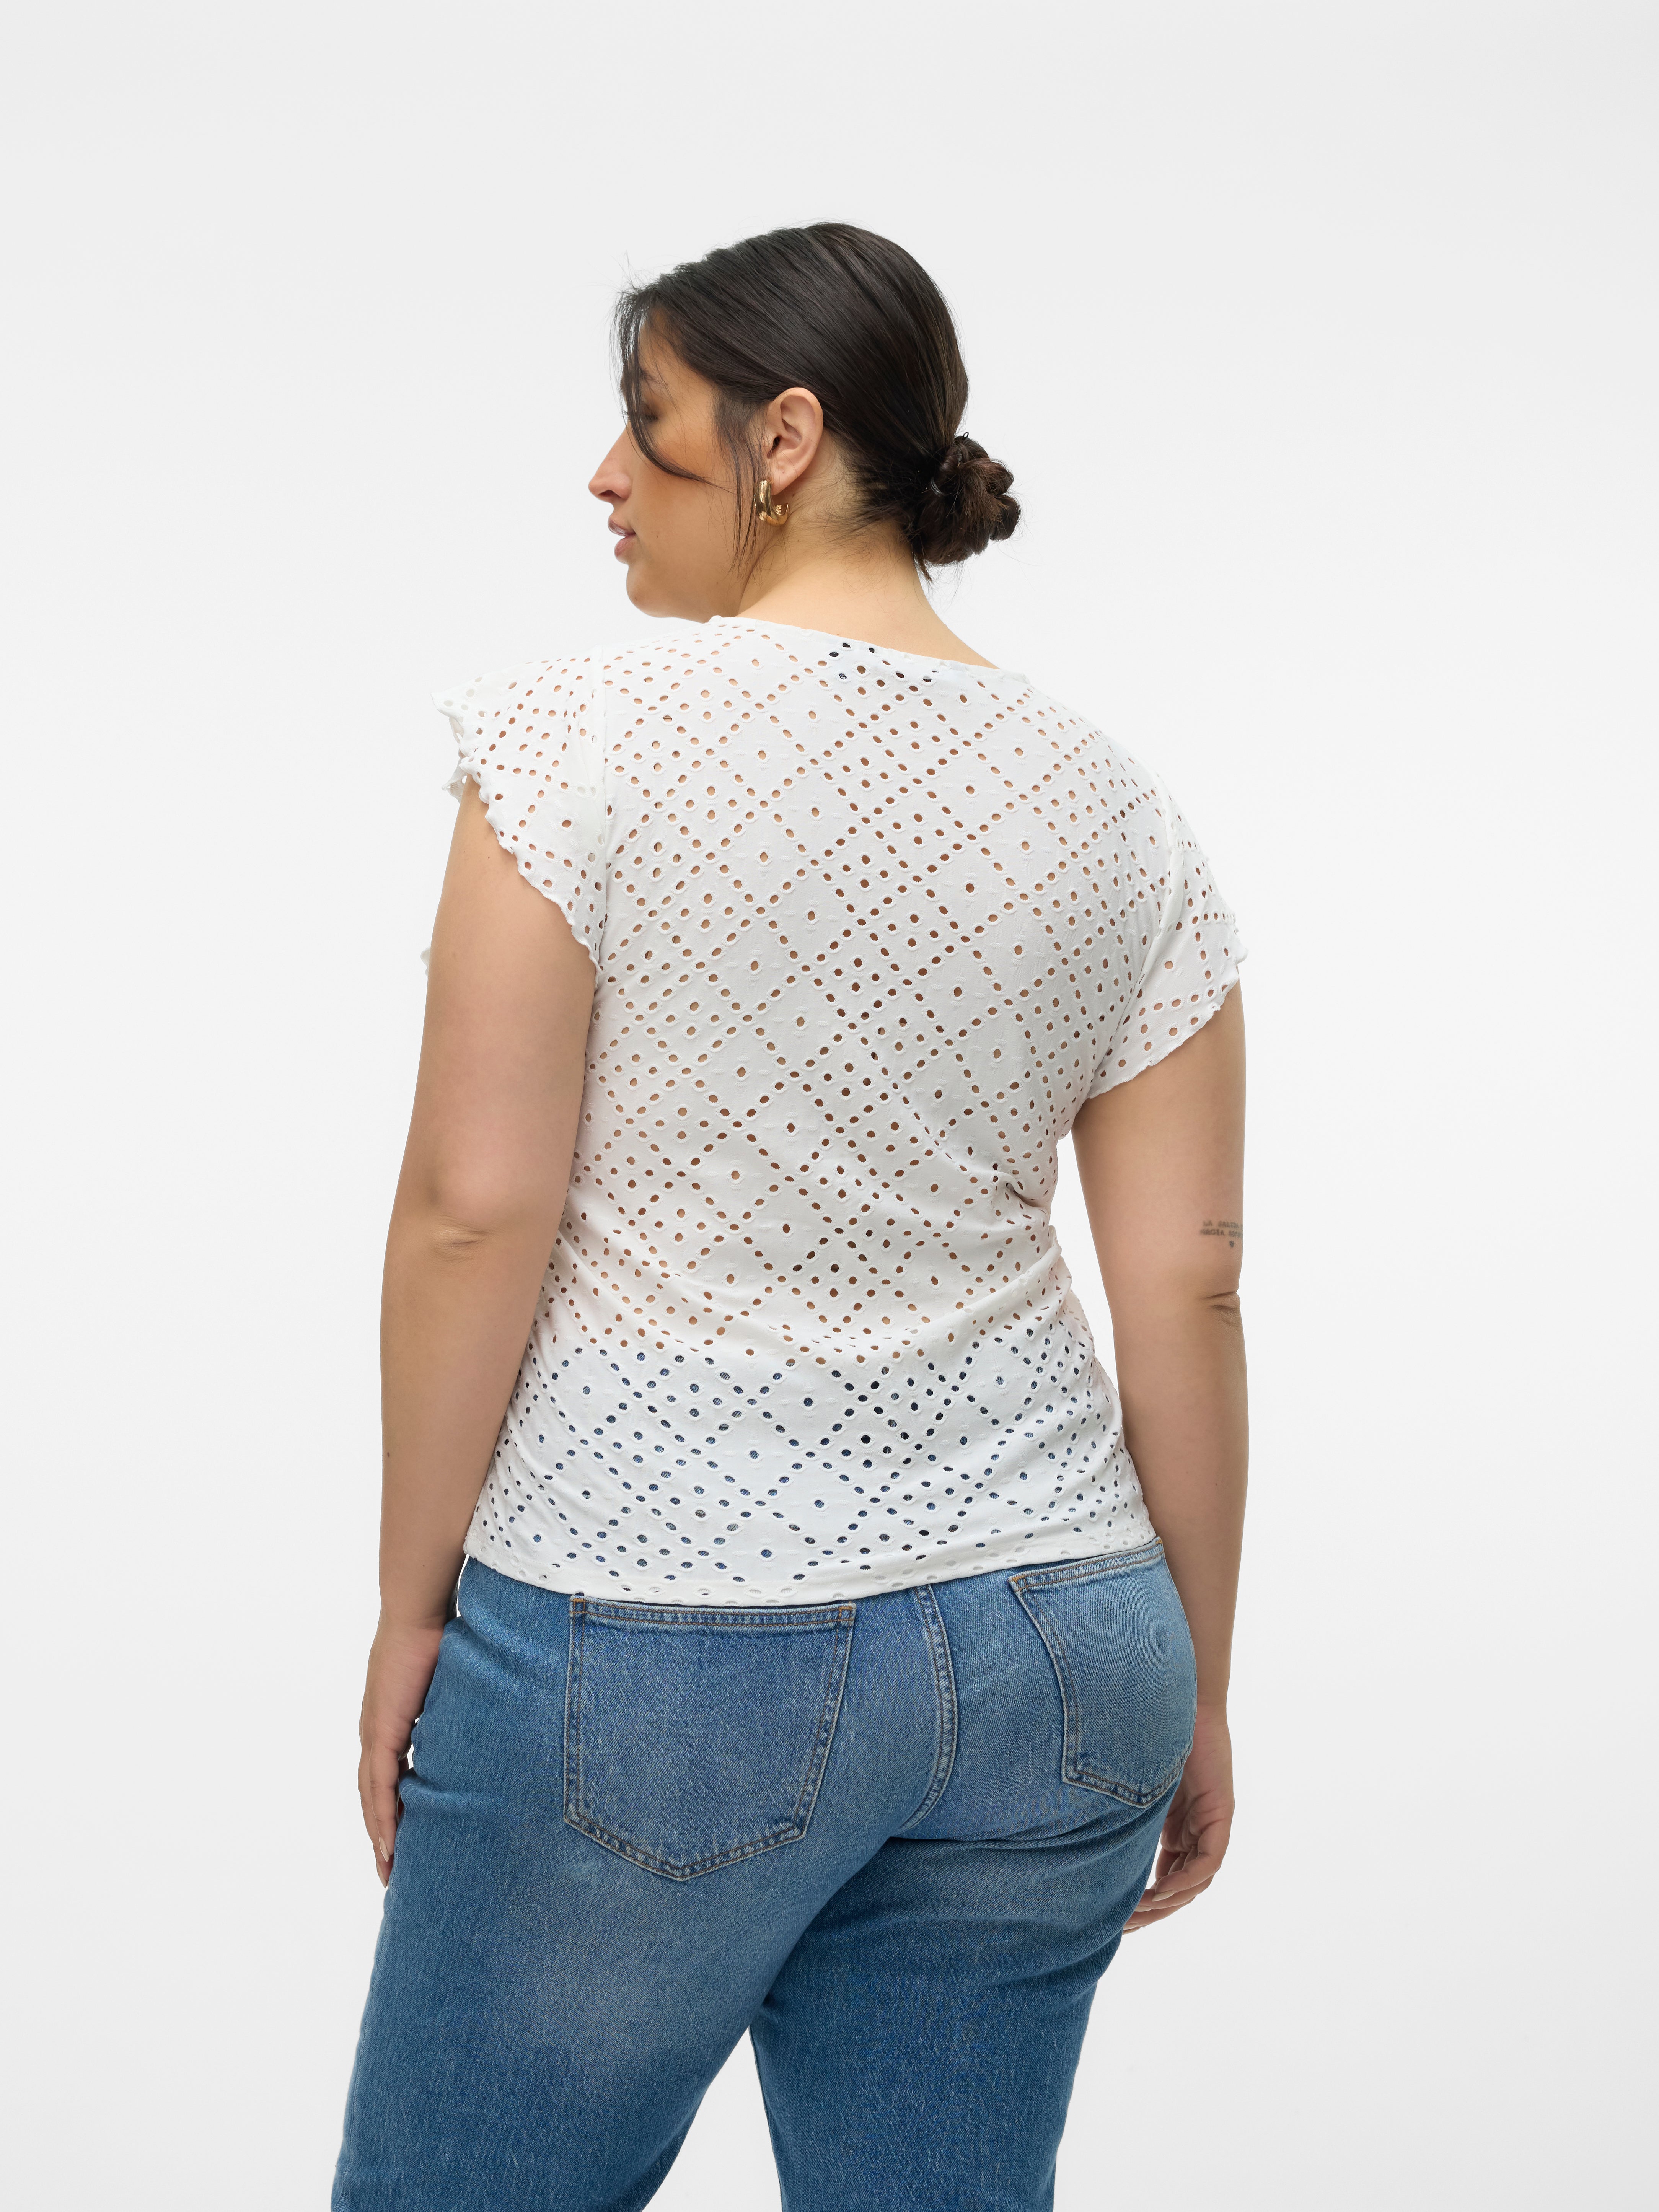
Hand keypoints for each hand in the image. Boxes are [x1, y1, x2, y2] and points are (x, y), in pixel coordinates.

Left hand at [357, 1614, 445, 1886]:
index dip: (394, 1811)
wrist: (418, 1611)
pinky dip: (383, 1818)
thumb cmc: (440, 1636)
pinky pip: (379, 1786)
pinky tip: (388, 1845)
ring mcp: (375, 1734)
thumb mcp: (453, 1685)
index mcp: (392, 1722)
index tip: (405, 1842)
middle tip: (393, 1872)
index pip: (390, 1777)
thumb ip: (460, 1707)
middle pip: (376, 1796)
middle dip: (384, 1835)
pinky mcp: (381, 1732)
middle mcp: (377, 1733)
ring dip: (381, 1836)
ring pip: (373, 1798)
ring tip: (389, 1871)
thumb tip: (490, 1717)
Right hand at [1124, 1701, 1232, 1930]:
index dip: (1148, 1899)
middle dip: (1155, 1909)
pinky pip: (1209, 1859)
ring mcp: (1211, 1822)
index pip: (1169, 1875)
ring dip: (1169, 1900)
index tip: (1122, 1917)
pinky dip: (1188, 1878)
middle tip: (1126, 1927)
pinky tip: (1163, 1889)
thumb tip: (1082, 1825)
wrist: (1178, 1698)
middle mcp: (1197, 1829)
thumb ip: (1123, 1811)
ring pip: (1196, 1879)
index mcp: (1179, 1826)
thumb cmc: (1152, 1732)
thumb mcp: (1134, 1786)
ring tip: (1138, 1913)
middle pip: (1182, 1884)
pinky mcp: (1220, 1812)